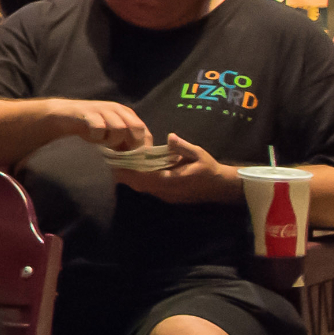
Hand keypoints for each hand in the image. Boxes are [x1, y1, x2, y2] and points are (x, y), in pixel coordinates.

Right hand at [51, 100, 157, 154]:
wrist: (64, 116)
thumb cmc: (91, 127)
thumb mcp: (112, 134)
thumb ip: (125, 142)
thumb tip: (138, 161)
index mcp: (126, 113)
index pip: (144, 130)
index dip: (142, 146)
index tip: (134, 159)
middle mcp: (117, 109)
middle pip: (137, 127)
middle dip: (130, 144)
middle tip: (119, 153)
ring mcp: (103, 109)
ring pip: (119, 128)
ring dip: (112, 140)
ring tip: (102, 143)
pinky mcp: (88, 113)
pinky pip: (99, 128)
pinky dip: (97, 137)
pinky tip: (92, 137)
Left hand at [114, 144, 243, 204]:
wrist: (220, 187)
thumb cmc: (209, 168)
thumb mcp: (198, 154)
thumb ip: (183, 147)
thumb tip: (170, 137)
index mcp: (171, 180)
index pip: (144, 177)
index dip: (129, 170)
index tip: (117, 160)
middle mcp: (165, 191)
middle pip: (138, 184)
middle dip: (124, 173)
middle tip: (113, 160)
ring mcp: (166, 196)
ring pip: (142, 188)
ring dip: (131, 177)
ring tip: (120, 163)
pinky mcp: (167, 197)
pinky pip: (149, 189)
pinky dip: (139, 181)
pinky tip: (135, 170)